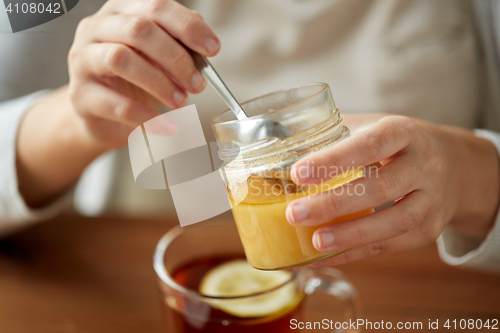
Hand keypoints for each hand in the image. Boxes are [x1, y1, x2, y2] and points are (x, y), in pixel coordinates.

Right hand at [68, 0, 219, 147]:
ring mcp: (83, 59)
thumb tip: (205, 48)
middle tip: (197, 84)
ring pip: (121, 59)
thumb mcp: (158, 58)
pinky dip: (147, 116)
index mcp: (121, 12)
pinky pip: (116, 104)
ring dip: (160, 83)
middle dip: (176, 58)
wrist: (102, 116)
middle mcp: (96, 28)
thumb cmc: (134, 80)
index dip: (188, 27)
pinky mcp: (80, 95)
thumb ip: (179, 46)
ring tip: (181, 101)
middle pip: (139, 30)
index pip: (156, 7)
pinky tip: (167, 126)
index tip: (213, 49)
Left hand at [285, 115, 499, 264]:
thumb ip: (331, 134)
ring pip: (395, 222)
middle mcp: (424, 164)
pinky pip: (393, 245)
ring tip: (315, 242)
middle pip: (381, 187)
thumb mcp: (370, 127)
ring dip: (351, 235)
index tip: (297, 173)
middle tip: (295, 214)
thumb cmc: (393, 145)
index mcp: (403, 132)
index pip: (370, 144)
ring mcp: (431, 199)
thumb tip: (277, 147)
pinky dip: (358, 253)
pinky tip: (328, 256)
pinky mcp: (430, 229)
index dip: (334, 160)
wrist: (451, 165)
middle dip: (335, 203)